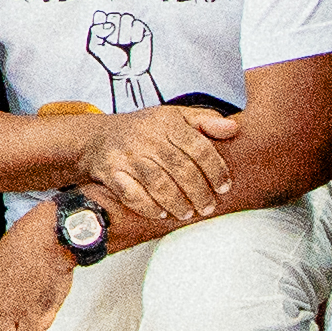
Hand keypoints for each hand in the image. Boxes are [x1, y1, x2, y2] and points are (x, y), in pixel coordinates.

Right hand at [82, 103, 235, 233]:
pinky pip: (133, 194)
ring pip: (159, 183)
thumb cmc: (145, 130)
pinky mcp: (111, 172)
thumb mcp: (174, 117)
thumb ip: (205, 121)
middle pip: (181, 168)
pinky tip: (161, 212)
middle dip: (199, 192)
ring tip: (188, 213)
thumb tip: (234, 128)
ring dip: (177, 203)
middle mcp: (146, 136)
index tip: (224, 187)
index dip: (216, 170)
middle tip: (208, 207)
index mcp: (167, 121)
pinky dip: (149, 207)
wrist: (97, 137)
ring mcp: (127, 155)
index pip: (199, 147)